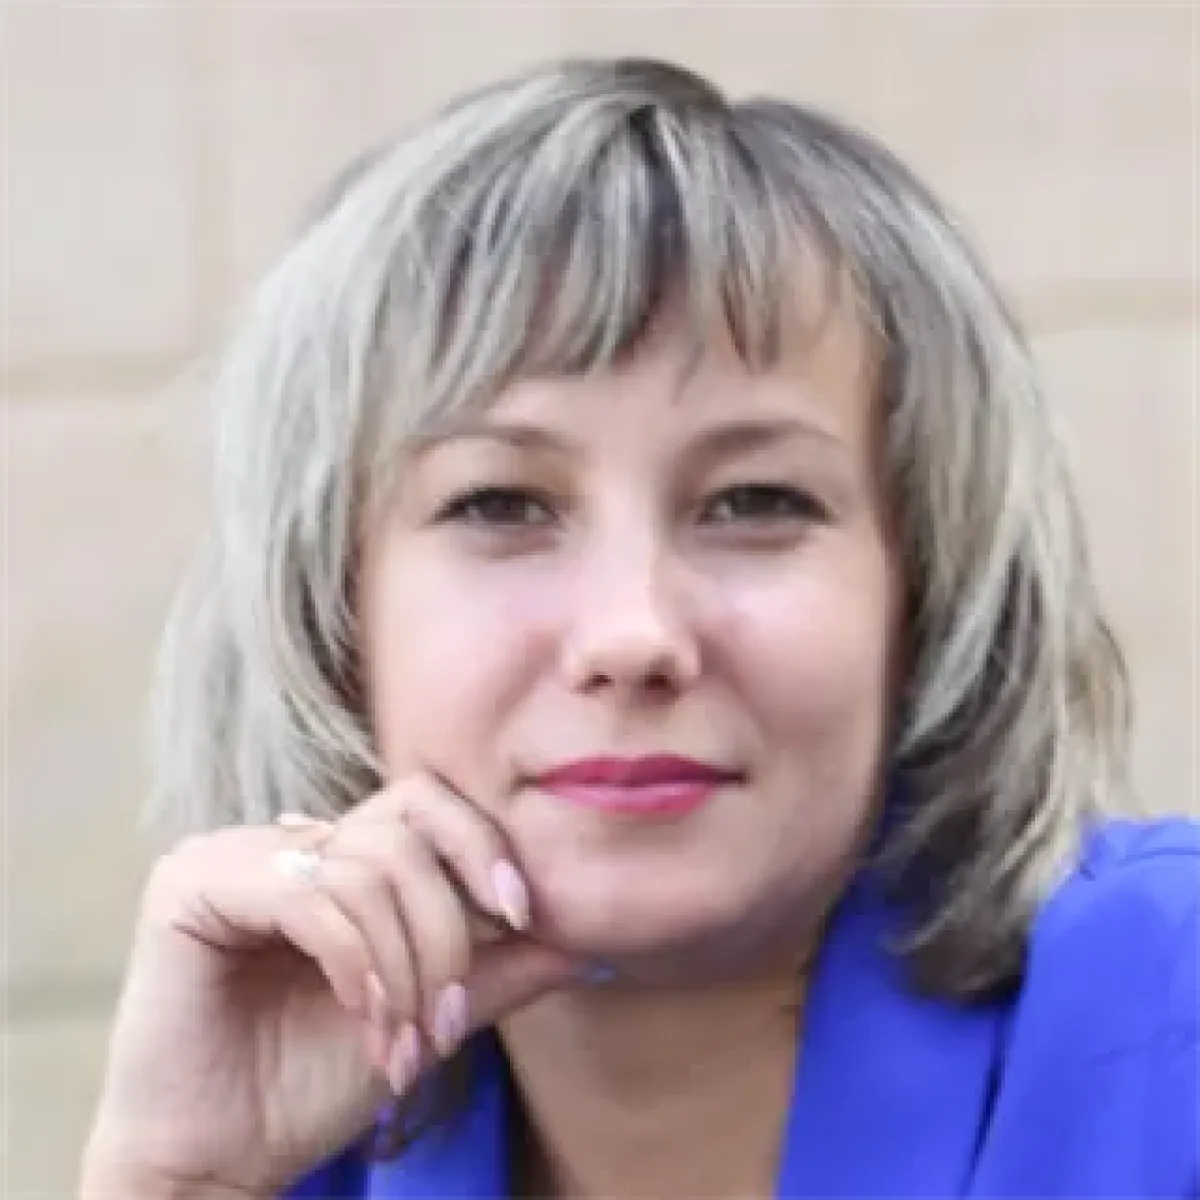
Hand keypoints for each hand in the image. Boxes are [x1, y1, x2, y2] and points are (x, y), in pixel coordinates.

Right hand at [80, 775, 582, 1197]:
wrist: (216, 1161)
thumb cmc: (314, 1085)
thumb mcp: (430, 1015)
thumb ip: (500, 967)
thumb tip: (588, 935)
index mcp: (336, 854)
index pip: (426, 802)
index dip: (482, 845)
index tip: (520, 914)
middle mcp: (286, 839)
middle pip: (407, 831)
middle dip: (448, 929)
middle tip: (449, 1018)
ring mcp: (234, 852)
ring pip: (367, 871)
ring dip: (404, 969)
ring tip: (403, 1042)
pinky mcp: (190, 884)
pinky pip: (310, 898)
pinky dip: (356, 965)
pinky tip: (363, 1018)